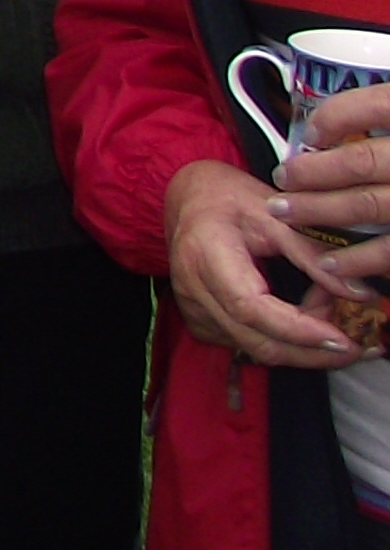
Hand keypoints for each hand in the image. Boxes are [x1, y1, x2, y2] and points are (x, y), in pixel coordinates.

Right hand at [165, 157, 361, 367]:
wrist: (188, 199)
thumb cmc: (229, 198)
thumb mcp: (275, 213)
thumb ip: (314, 254)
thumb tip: (359, 293)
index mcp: (205, 254)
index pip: (250, 307)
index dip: (297, 329)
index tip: (342, 338)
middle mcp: (192, 289)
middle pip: (255, 339)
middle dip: (312, 350)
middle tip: (356, 343)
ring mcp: (193, 309)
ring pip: (255, 347)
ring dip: (301, 343)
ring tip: (329, 313)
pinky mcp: (200, 320)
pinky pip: (247, 343)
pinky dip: (282, 338)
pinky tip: (302, 316)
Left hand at [275, 83, 389, 306]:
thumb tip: (345, 121)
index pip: (378, 106)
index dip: (337, 117)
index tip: (311, 133)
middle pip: (361, 162)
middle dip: (311, 172)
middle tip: (283, 178)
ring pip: (368, 204)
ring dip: (318, 210)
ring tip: (285, 211)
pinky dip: (358, 259)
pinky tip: (330, 261)